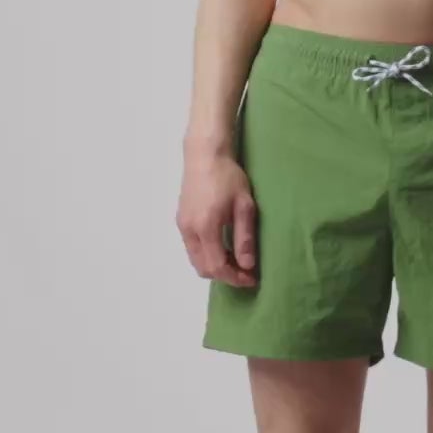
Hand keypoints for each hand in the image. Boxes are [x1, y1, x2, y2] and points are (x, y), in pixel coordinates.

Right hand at [176, 152, 257, 287]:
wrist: (205, 154)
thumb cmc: (228, 176)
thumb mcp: (244, 206)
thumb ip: (244, 238)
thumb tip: (248, 265)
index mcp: (206, 228)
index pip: (217, 266)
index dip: (235, 277)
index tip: (251, 278)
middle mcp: (189, 230)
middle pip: (203, 268)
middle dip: (225, 275)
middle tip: (245, 271)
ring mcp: (182, 225)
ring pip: (196, 260)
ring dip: (215, 266)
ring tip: (235, 259)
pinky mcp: (181, 220)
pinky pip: (192, 248)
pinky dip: (207, 255)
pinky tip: (222, 246)